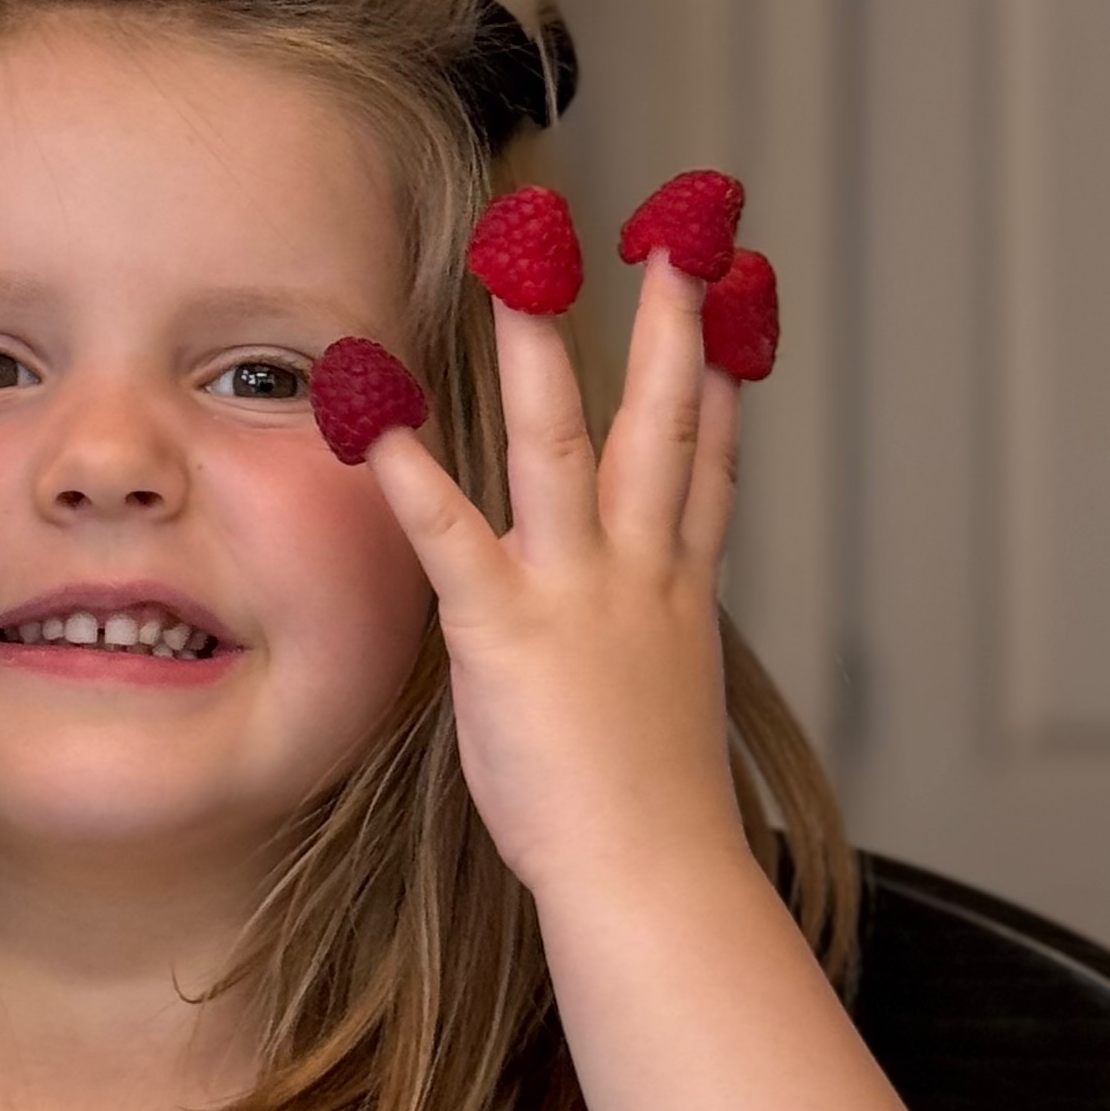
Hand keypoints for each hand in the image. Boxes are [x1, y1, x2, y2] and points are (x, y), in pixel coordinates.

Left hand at [367, 258, 746, 908]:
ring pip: (565, 447)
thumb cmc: (647, 820)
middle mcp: (637, 573)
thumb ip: (642, 646)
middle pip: (663, 424)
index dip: (721, 380)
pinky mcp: (506, 630)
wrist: (653, 880)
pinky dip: (411, 470)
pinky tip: (373, 411)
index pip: (706, 465)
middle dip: (673, 323)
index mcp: (674, 592)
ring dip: (544, 352)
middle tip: (681, 231)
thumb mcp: (660, 706)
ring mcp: (575, 594)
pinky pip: (451, 533)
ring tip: (524, 268)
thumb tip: (634, 632)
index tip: (736, 303)